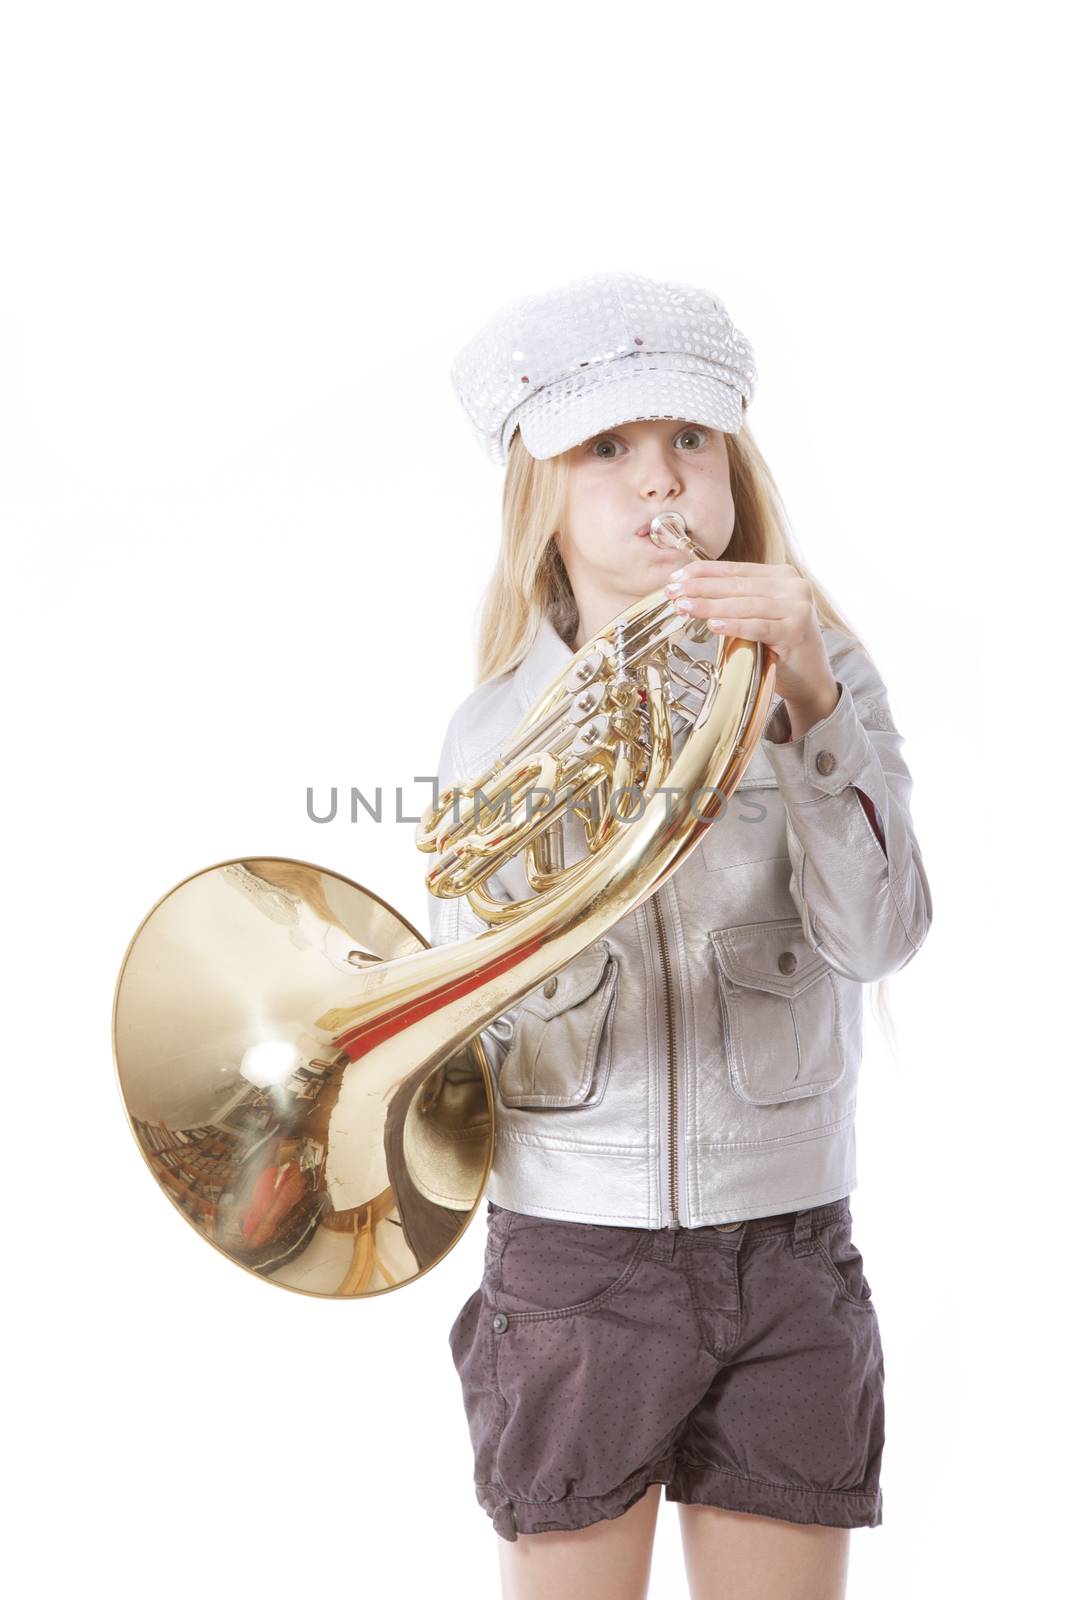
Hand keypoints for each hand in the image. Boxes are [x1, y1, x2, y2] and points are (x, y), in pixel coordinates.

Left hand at [664, 558, 839, 734]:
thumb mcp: (760, 615)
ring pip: (745, 604)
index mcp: (783, 576)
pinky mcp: (796, 631)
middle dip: (700, 588)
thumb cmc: (779, 647)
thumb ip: (737, 599)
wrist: (811, 680)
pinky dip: (734, 625)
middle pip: (738, 585)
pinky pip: (758, 627)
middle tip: (672, 592)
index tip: (675, 578)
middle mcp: (794, 587)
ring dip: (711, 605)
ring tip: (684, 607)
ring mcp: (798, 608)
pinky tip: (713, 624)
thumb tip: (690, 591)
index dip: (703, 572)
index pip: (736, 569)